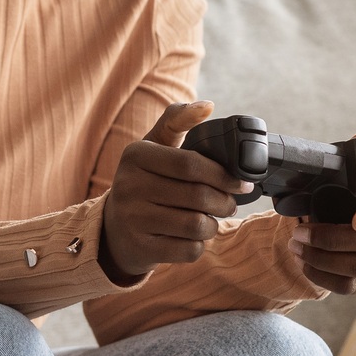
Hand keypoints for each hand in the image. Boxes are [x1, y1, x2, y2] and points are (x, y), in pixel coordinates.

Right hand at [101, 100, 253, 281]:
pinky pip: (188, 250)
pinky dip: (199, 244)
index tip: (241, 183)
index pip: (190, 164)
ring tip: (210, 218)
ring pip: (196, 225)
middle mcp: (128, 185)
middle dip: (225, 202)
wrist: (114, 228)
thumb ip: (178, 120)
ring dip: (213, 224)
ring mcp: (132, 219)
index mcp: (135, 155)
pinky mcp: (140, 247)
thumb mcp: (153, 146)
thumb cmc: (145, 180)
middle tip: (230, 203)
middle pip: (198, 196)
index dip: (223, 175)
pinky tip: (192, 236)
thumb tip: (208, 105)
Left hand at [285, 126, 355, 294]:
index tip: (355, 219)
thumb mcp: (353, 167)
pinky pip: (351, 286)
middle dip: (333, 240)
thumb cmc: (351, 187)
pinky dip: (325, 278)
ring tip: (295, 246)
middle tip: (299, 232)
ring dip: (324, 260)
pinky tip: (304, 264)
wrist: (344, 213)